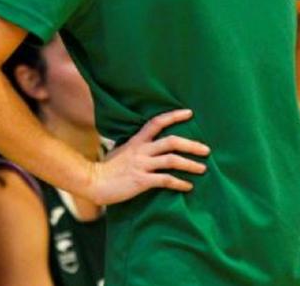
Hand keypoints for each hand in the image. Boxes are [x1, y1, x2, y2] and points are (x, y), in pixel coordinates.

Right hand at [84, 109, 209, 204]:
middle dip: (192, 145)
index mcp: (137, 141)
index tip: (190, 113)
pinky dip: (179, 183)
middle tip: (207, 150)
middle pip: (172, 141)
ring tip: (203, 169)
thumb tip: (149, 145)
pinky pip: (165, 180)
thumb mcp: (121, 151)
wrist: (92, 182)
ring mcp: (142, 165)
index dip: (174, 116)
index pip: (157, 122)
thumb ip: (136, 147)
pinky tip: (188, 186)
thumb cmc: (107, 168)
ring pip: (172, 160)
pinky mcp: (141, 181)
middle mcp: (141, 150)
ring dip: (190, 164)